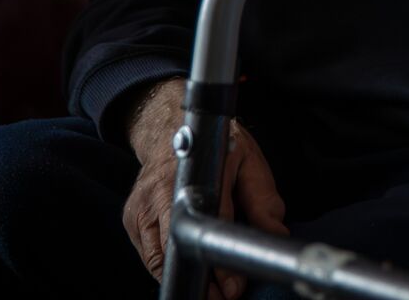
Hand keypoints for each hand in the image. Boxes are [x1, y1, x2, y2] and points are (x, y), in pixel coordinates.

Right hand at [121, 79, 287, 298]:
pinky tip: (191, 271)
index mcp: (195, 175)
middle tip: (222, 297)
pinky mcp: (132, 220)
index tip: (233, 289)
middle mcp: (160, 194)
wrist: (169, 125)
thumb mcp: (249, 161)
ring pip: (160, 261)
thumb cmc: (215, 143)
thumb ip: (263, 198)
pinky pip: (151, 256)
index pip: (209, 229)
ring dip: (185, 278)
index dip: (221, 266)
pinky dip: (171, 268)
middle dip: (201, 282)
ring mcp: (141, 209)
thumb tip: (276, 233)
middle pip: (176, 253)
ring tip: (210, 290)